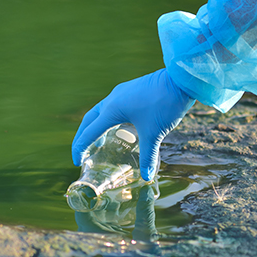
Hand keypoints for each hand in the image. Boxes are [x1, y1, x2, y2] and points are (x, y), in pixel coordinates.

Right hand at [71, 68, 194, 180]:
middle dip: (82, 137)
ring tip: (98, 142)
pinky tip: (118, 127)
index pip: (89, 132)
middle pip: (88, 120)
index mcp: (111, 110)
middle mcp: (111, 100)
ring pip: (100, 112)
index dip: (80, 149)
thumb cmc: (165, 104)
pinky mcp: (130, 90)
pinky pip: (111, 106)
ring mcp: (120, 93)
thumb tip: (147, 177)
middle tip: (81, 152)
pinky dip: (108, 119)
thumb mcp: (154, 133)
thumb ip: (148, 156)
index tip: (77, 162)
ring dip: (95, 127)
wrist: (180, 79)